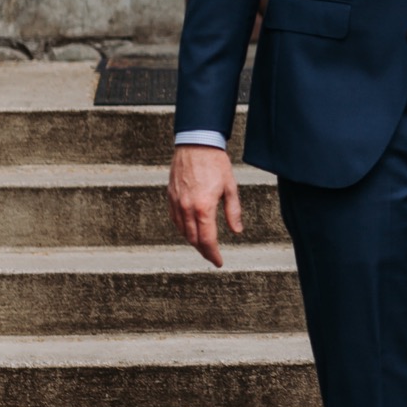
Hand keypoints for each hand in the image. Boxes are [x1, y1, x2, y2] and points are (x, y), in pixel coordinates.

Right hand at [168, 145, 242, 267]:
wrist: (196, 144)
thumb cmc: (215, 163)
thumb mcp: (230, 187)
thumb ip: (233, 212)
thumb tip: (236, 231)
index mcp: (203, 208)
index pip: (207, 240)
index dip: (213, 254)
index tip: (218, 262)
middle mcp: (187, 208)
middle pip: (193, 239)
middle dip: (203, 251)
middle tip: (212, 256)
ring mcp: (176, 202)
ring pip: (182, 231)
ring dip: (192, 241)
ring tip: (203, 245)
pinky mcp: (170, 196)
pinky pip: (174, 219)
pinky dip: (182, 229)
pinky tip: (190, 229)